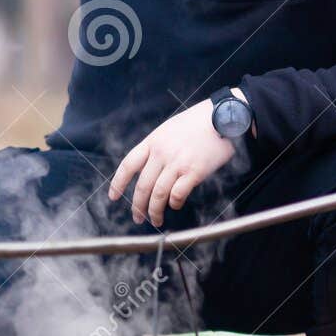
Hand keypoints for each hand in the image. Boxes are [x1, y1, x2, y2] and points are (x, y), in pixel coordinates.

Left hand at [108, 101, 236, 226]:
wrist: (221, 116)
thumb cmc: (198, 123)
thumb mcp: (170, 129)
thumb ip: (159, 147)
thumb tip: (153, 169)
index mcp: (153, 142)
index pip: (128, 165)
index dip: (118, 183)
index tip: (113, 197)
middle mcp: (161, 153)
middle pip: (142, 186)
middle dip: (137, 206)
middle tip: (137, 218)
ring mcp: (177, 163)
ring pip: (158, 194)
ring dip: (155, 211)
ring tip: (156, 220)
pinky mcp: (194, 171)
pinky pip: (178, 194)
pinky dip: (174, 203)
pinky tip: (175, 205)